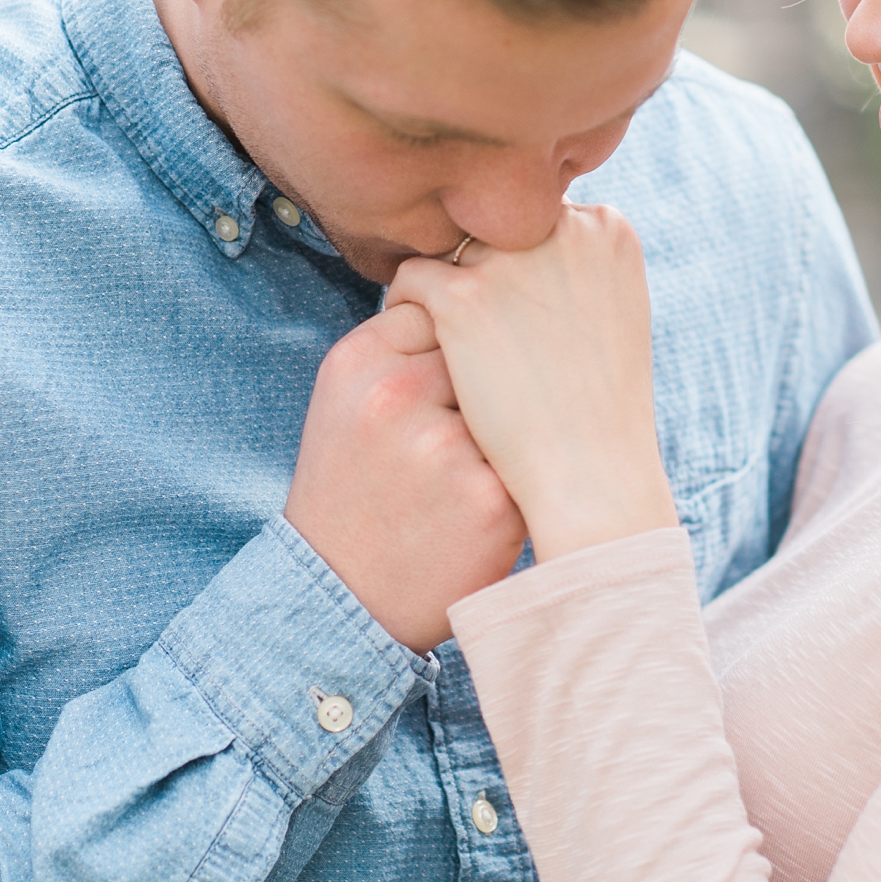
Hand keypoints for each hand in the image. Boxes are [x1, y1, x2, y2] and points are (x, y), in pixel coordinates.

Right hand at [284, 302, 528, 651]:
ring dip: (512, 424)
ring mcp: (445, 448)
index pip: (443, 305)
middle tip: (458, 426)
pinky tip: (486, 498)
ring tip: (466, 466)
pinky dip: (524, 472)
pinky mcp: (491, 498)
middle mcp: (396, 396)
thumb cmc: (356, 486)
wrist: (345, 595)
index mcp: (359, 361)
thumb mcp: (349, 399)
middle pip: (486, 347)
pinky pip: (534, 454)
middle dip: (491, 379)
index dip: (460, 342)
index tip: (447, 379)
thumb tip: (484, 286)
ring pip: (517, 399)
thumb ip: (402, 340)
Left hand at [385, 204, 677, 561]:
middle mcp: (564, 228)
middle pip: (494, 230)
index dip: (517, 267)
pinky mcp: (464, 296)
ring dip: (443, 289)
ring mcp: (512, 260)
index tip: (506, 311)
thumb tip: (525, 256)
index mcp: (608, 230)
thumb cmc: (602, 410)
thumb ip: (575, 273)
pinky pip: (412, 280)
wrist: (589, 472)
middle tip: (468, 325)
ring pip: (451, 252)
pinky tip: (414, 347)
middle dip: (480, 271)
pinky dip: (406, 308)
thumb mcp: (611, 318)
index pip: (537, 221)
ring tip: (438, 338)